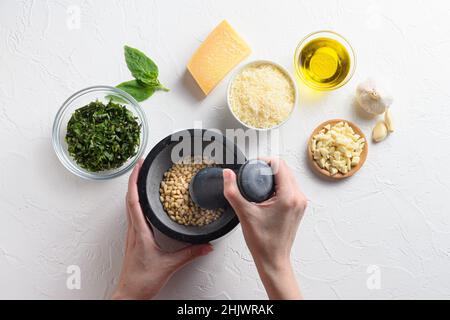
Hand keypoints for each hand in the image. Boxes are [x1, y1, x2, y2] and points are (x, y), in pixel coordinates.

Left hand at [112, 159, 212, 299]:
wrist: (130, 294)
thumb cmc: (142, 280)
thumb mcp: (170, 265)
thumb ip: (190, 253)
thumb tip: (206, 245)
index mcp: (140, 231)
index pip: (134, 200)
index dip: (135, 181)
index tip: (139, 166)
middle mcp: (133, 230)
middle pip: (130, 198)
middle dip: (134, 179)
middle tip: (141, 165)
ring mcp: (132, 234)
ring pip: (130, 206)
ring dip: (134, 189)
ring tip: (142, 178)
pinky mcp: (135, 239)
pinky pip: (133, 214)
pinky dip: (136, 202)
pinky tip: (144, 202)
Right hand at [223, 158, 306, 299]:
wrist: (273, 259)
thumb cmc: (262, 242)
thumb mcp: (244, 213)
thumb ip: (233, 191)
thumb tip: (227, 174)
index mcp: (288, 196)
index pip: (279, 165)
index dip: (264, 160)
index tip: (252, 165)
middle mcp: (298, 197)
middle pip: (285, 169)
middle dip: (268, 167)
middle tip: (253, 172)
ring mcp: (300, 202)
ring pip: (288, 177)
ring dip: (274, 175)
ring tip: (258, 180)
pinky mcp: (299, 207)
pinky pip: (290, 186)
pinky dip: (279, 184)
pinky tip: (267, 190)